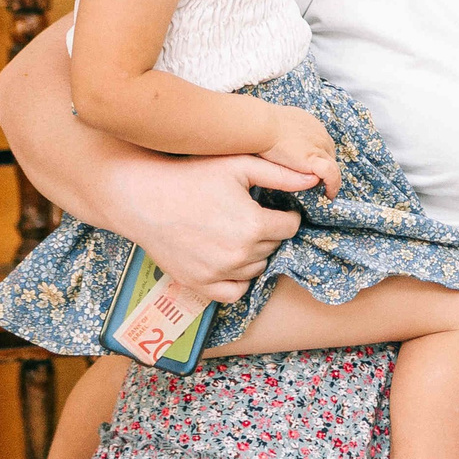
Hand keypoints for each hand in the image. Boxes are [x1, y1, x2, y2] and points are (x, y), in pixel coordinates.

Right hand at [134, 154, 315, 300]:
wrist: (143, 198)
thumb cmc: (191, 176)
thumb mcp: (240, 166)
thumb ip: (281, 174)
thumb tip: (315, 179)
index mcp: (254, 226)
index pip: (290, 227)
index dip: (284, 214)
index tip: (270, 208)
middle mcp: (239, 255)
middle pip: (273, 247)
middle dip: (267, 232)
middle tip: (247, 217)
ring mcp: (218, 273)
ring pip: (256, 269)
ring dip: (253, 254)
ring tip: (234, 234)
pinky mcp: (198, 285)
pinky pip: (234, 292)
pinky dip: (237, 279)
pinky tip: (228, 259)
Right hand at [258, 104, 342, 196]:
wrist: (263, 126)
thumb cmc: (264, 125)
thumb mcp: (281, 123)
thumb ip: (286, 132)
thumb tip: (280, 140)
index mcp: (313, 127)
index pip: (323, 146)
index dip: (320, 159)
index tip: (314, 170)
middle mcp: (320, 136)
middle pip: (330, 156)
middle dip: (325, 170)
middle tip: (319, 184)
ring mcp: (320, 147)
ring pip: (333, 167)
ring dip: (332, 180)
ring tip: (328, 193)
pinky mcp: (314, 159)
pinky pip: (331, 175)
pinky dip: (332, 185)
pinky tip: (328, 195)